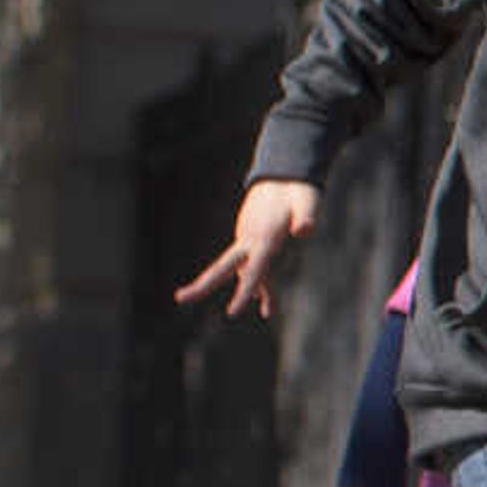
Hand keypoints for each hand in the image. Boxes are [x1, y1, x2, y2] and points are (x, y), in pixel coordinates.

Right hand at [175, 180, 319, 317]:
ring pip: (245, 272)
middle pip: (222, 267)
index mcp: (262, 236)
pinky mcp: (254, 241)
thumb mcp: (307, 200)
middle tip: (179, 298)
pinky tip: (266, 303)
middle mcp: (250, 239)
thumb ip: (307, 216)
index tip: (233, 312)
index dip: (245, 291)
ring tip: (268, 311)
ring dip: (248, 292)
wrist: (285, 174)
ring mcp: (249, 240)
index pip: (253, 269)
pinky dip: (261, 285)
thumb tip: (305, 230)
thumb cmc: (298, 190)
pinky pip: (256, 268)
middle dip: (202, 285)